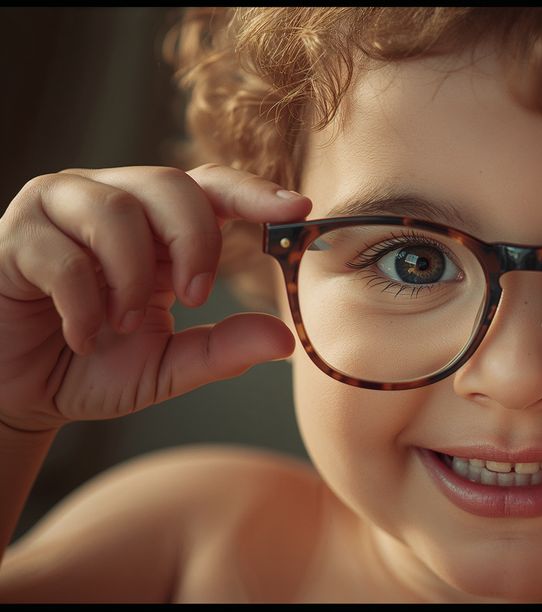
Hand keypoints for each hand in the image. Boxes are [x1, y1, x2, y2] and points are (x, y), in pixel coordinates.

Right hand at [0, 165, 309, 432]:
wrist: (16, 392)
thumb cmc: (92, 365)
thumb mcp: (169, 364)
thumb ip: (223, 349)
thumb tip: (284, 340)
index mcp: (158, 224)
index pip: (211, 187)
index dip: (254, 192)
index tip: (298, 208)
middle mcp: (112, 200)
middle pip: (171, 183)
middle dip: (194, 242)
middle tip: (193, 298)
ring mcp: (61, 209)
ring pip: (116, 211)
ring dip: (132, 279)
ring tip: (122, 324)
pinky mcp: (16, 234)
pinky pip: (64, 255)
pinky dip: (84, 305)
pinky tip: (82, 336)